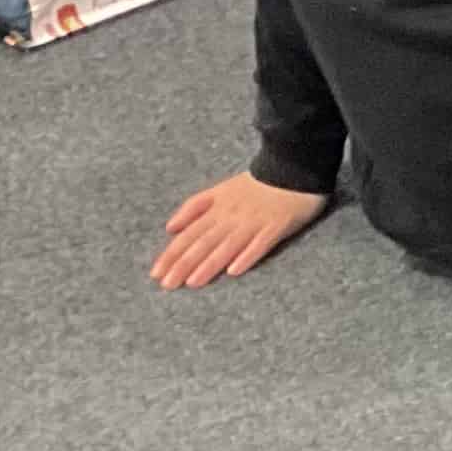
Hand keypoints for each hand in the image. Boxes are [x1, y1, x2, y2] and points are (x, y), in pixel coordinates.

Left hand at [152, 172, 327, 289]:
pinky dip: (247, 255)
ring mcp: (255, 220)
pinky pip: (261, 243)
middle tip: (168, 285)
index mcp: (219, 206)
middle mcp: (233, 214)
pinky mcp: (277, 225)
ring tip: (194, 282)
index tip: (156, 274)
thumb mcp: (222, 189)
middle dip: (185, 263)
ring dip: (210, 264)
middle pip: (205, 241)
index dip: (172, 253)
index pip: (190, 232)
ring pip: (228, 244)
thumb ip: (195, 207)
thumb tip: (169, 227)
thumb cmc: (256, 183)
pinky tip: (235, 270)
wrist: (294, 165)